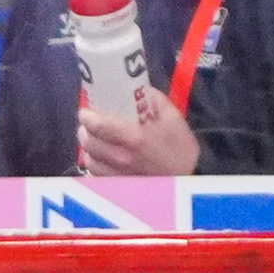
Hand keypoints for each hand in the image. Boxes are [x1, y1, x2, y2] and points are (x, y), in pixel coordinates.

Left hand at [77, 95, 199, 177]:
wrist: (188, 176)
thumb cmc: (181, 146)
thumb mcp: (172, 116)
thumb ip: (152, 100)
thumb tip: (136, 88)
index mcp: (135, 137)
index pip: (99, 125)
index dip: (87, 116)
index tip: (86, 110)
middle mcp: (121, 157)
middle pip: (89, 142)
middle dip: (85, 129)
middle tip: (88, 123)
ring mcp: (117, 174)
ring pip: (88, 159)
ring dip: (88, 147)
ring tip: (93, 138)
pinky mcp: (117, 184)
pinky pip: (95, 174)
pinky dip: (94, 163)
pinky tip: (99, 157)